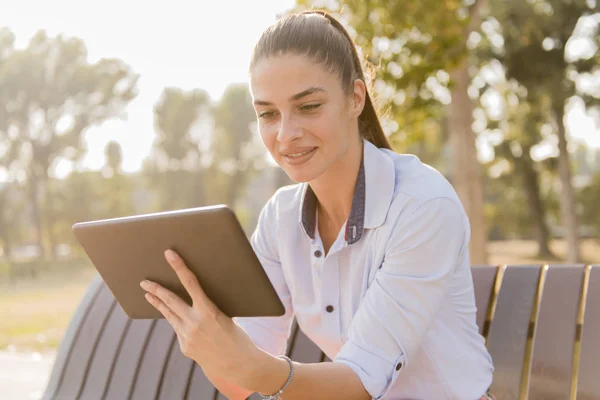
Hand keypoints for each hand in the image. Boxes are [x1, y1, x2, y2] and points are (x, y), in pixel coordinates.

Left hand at [140, 249, 258, 382]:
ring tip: (147, 295)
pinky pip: (178, 329)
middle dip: (156, 289)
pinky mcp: (185, 346)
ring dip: (158, 304)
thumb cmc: (238, 337)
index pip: (190, 283)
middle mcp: (194, 322)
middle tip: (144, 281)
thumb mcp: (226, 316)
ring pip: (169, 315)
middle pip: (170, 300)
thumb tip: (196, 299)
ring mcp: (187, 336)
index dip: (179, 266)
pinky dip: (178, 322)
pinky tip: (177, 320)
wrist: (238, 364)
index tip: (169, 255)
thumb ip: (208, 307)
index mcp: (208, 310)